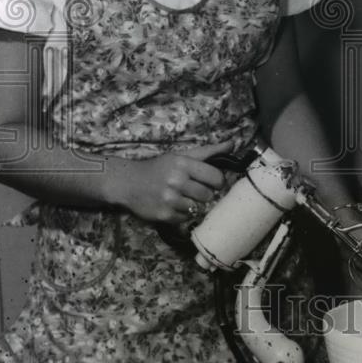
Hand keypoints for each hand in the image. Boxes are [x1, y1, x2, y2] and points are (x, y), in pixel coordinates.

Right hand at [113, 142, 236, 224]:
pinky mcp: (164, 215)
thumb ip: (208, 151)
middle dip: (203, 193)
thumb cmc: (159, 168)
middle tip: (192, 189)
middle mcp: (176, 181)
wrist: (128, 183)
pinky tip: (172, 205)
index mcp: (183, 164)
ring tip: (181, 197)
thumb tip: (233, 143)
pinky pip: (185, 218)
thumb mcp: (181, 156)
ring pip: (197, 208)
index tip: (211, 181)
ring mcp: (170, 199)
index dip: (217, 181)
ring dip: (192, 204)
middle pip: (208, 195)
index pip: (216, 177)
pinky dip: (181, 214)